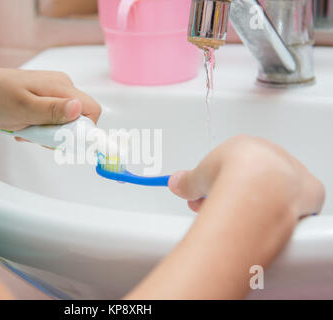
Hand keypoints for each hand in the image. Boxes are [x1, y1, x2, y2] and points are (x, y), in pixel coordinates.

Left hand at [0, 68, 101, 129]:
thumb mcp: (23, 107)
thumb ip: (52, 110)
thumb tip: (78, 108)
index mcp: (61, 85)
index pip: (91, 110)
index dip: (83, 129)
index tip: (64, 140)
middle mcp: (60, 87)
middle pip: (78, 118)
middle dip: (61, 133)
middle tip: (38, 135)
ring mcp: (50, 94)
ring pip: (64, 122)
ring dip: (48, 133)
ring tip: (26, 130)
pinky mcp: (41, 102)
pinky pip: (51, 120)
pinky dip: (40, 128)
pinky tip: (23, 127)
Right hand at [168, 135, 324, 219]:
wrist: (260, 185)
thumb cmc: (230, 173)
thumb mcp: (198, 177)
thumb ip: (187, 180)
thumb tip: (174, 182)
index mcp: (246, 146)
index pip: (228, 164)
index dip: (214, 182)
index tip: (203, 196)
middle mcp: (271, 155)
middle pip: (250, 178)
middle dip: (229, 195)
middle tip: (214, 210)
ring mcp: (292, 172)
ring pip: (272, 190)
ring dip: (253, 204)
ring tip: (236, 219)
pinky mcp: (310, 192)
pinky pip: (297, 203)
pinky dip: (283, 212)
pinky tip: (268, 220)